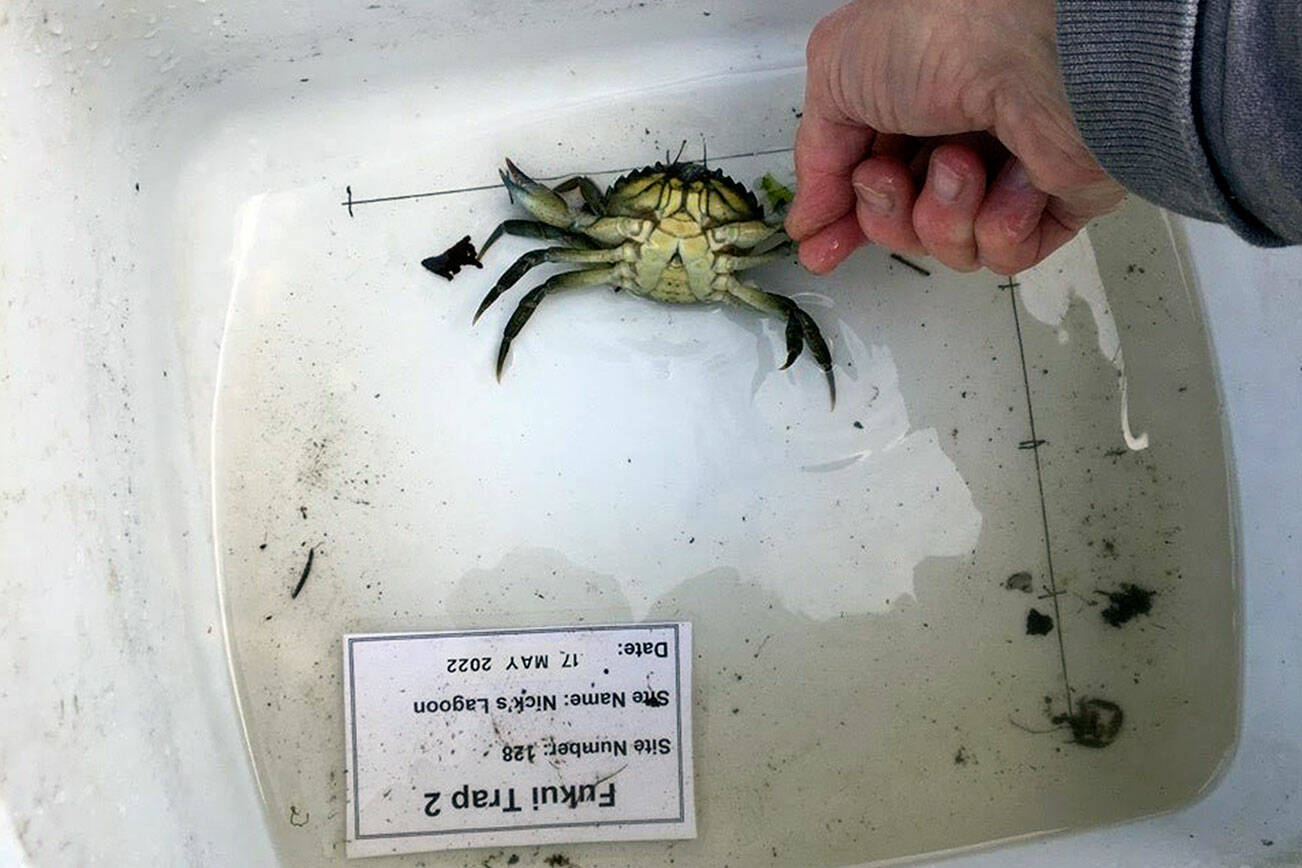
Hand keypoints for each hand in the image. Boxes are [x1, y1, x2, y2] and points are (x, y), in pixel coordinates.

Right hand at [786, 0, 1124, 274]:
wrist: (1042, 51)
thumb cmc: (948, 33)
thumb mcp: (837, 72)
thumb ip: (816, 152)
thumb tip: (810, 218)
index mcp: (910, 97)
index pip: (866, 176)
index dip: (841, 215)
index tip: (820, 245)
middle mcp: (959, 132)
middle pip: (899, 222)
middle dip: (886, 212)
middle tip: (891, 178)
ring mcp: (1006, 170)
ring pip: (948, 244)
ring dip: (942, 213)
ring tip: (964, 163)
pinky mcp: (1053, 204)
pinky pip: (1003, 255)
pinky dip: (998, 223)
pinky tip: (1015, 178)